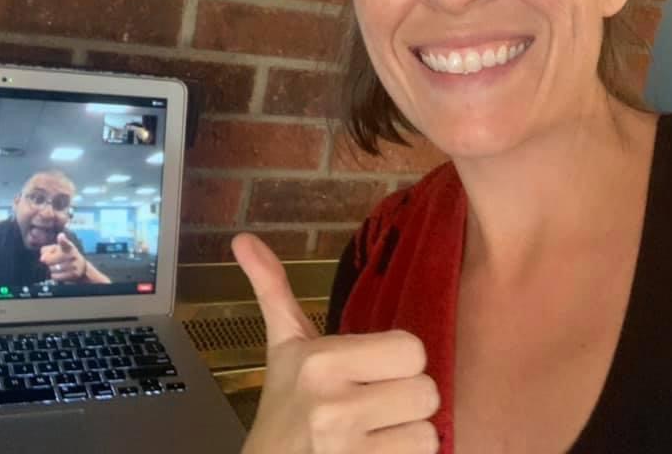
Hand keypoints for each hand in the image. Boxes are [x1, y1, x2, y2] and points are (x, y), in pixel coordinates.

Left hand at [39, 233, 87, 282]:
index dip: (62, 240)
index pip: (64, 243)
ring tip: (59, 267)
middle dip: (48, 261)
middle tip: (53, 261)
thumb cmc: (65, 256)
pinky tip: (60, 273)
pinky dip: (55, 275)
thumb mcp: (57, 249)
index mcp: (68, 247)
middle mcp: (72, 255)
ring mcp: (74, 265)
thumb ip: (47, 250)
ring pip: (52, 268)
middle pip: (49, 259)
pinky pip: (56, 276)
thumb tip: (43, 258)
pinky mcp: (74, 274)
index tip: (60, 236)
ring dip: (52, 269)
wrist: (81, 268)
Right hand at [232, 233, 438, 453]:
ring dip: (408, 437)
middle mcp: (333, 406)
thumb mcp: (282, 347)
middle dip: (407, 403)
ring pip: (427, 432)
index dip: (401, 364)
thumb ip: (273, 289)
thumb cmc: (283, 410)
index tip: (375, 373)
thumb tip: (244, 239)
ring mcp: (347, 449)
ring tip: (376, 435)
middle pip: (427, 392)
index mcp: (320, 362)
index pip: (412, 349)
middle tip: (378, 408)